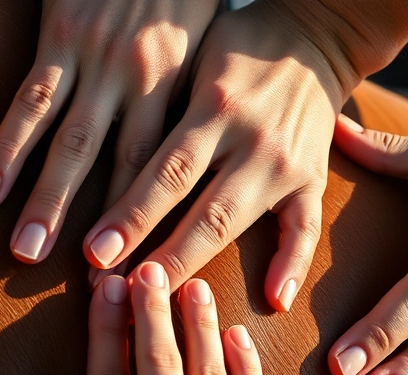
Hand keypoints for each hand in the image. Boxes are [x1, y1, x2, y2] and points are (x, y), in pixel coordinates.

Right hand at [0, 0, 218, 262]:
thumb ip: (189, 104)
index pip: (165, 168)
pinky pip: (28, 101)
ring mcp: (96, 60)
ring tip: (23, 250)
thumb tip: (181, 166)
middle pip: (120, 167)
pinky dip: (5, 147)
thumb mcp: (206, 44)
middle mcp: (140, 81)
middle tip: (84, 281)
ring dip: (45, 199)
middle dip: (102, 226)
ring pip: (68, 142)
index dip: (151, 221)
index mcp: (180, 88)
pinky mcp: (58, 38)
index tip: (142, 268)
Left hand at [82, 2, 346, 311]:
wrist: (314, 35)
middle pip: (197, 208)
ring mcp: (286, 164)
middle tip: (114, 288)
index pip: (164, 169)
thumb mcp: (192, 63)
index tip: (93, 252)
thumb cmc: (236, 48)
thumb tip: (102, 160)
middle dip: (154, 253)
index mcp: (215, 106)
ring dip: (196, 264)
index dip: (129, 214)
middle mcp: (251, 139)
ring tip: (162, 304)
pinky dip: (293, 264)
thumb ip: (160, 114)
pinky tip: (274, 301)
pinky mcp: (312, 179)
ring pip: (236, 223)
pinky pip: (306, 227)